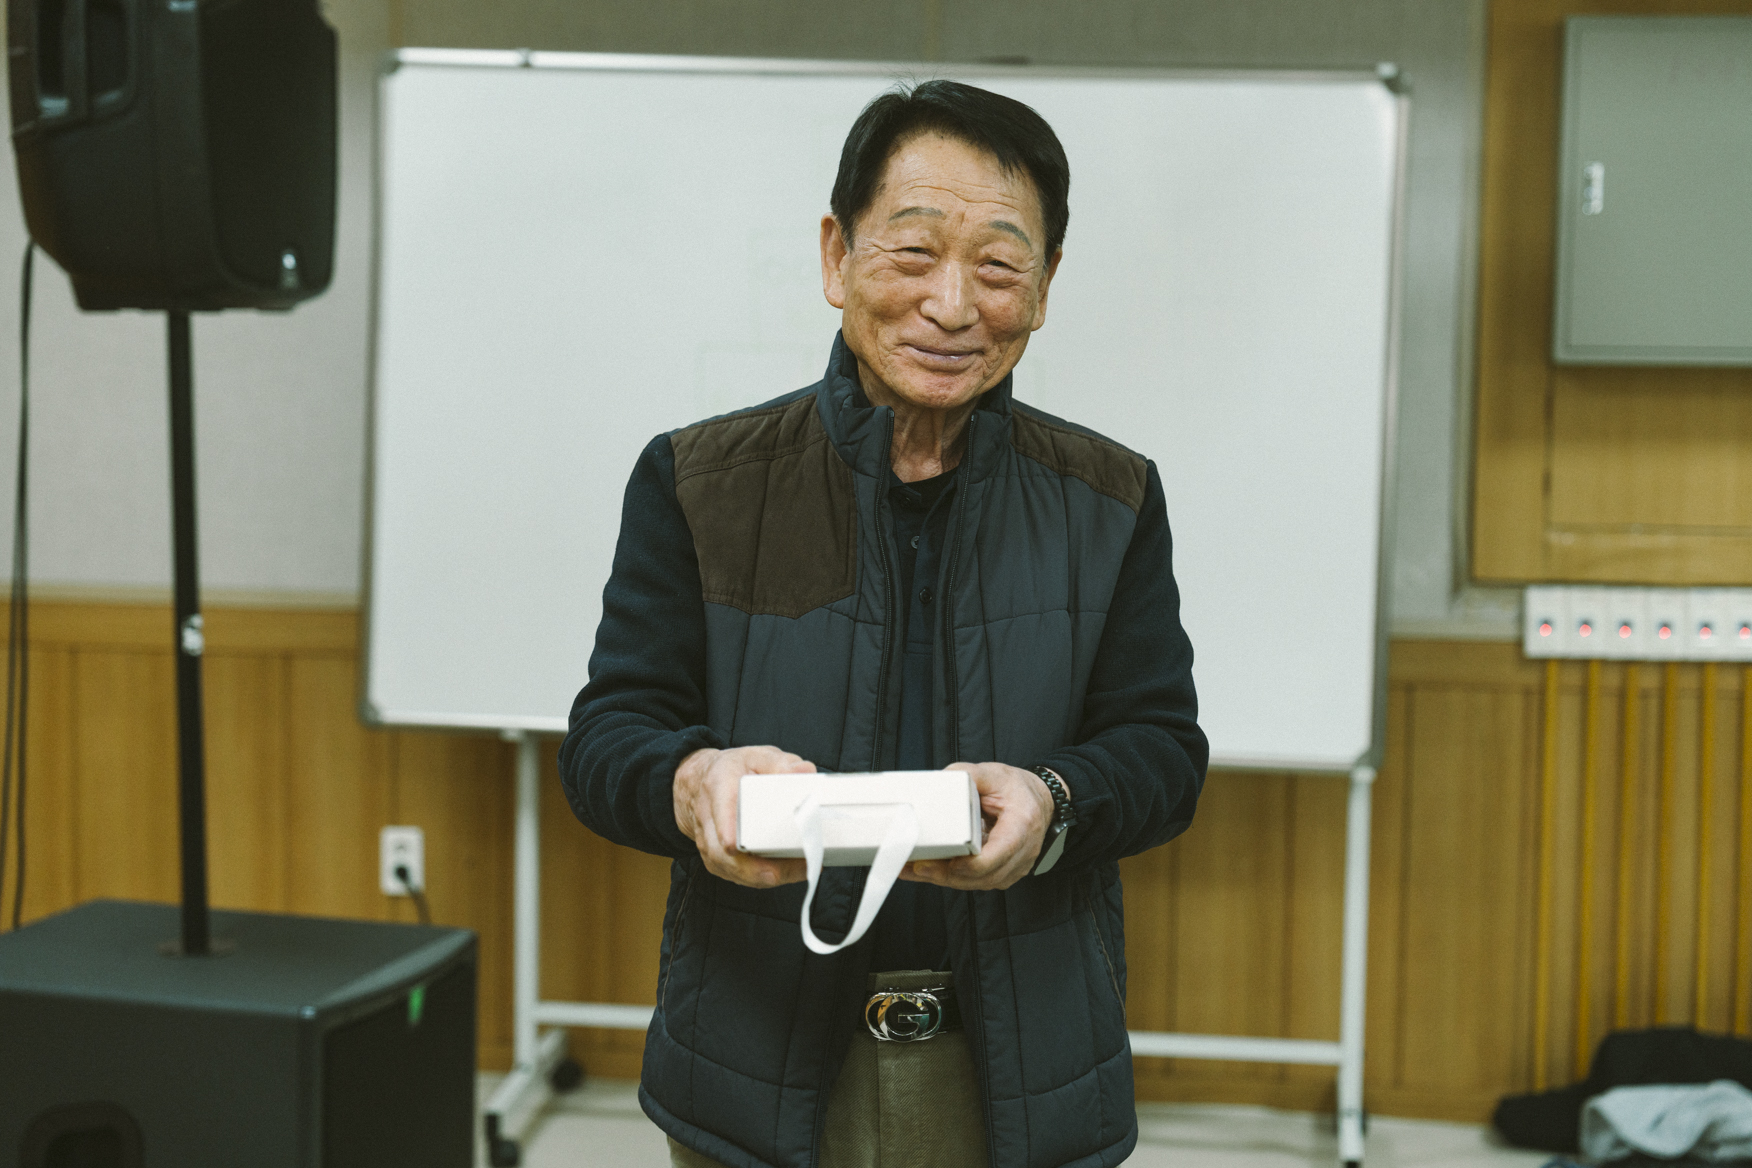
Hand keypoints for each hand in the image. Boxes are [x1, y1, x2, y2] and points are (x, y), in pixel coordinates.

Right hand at [674, 745, 815, 887]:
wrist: (700, 783)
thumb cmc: (735, 770)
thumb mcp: (757, 756)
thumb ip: (781, 763)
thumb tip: (806, 772)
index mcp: (718, 787)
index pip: (719, 811)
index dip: (727, 830)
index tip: (735, 845)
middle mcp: (707, 818)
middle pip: (722, 851)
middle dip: (758, 866)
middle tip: (795, 866)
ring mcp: (708, 841)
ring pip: (730, 868)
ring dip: (764, 875)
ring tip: (799, 870)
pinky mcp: (714, 858)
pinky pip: (735, 875)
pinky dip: (760, 878)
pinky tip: (787, 873)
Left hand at [900, 762, 1052, 890]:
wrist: (1040, 800)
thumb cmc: (1018, 788)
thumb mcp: (994, 774)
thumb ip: (966, 775)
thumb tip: (937, 782)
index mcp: (1021, 825)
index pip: (996, 856)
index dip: (968, 865)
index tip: (943, 861)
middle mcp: (1023, 852)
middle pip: (984, 876)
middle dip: (947, 875)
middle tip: (916, 867)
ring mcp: (1016, 866)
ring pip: (979, 884)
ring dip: (946, 880)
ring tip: (915, 870)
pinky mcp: (1005, 872)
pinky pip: (979, 882)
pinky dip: (954, 879)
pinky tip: (931, 871)